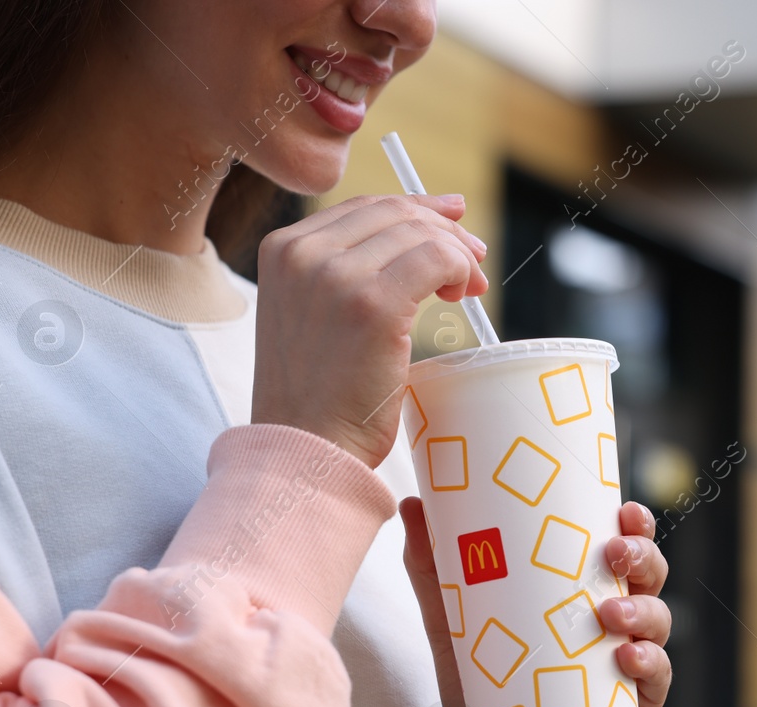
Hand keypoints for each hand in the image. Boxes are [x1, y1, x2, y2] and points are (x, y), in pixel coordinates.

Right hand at [251, 194, 488, 467]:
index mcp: (282, 250)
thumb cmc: (319, 396)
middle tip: (474, 263)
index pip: (363, 207)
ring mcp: (335, 276)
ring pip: (421, 234)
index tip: (453, 223)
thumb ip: (346, 272)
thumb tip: (421, 230)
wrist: (305, 449)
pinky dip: (459, 270)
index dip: (416, 209)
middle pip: (396, 213)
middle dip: (445, 232)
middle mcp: (302, 253)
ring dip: (458, 255)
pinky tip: (461, 296)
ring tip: (469, 289)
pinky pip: (437, 260)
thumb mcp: (313, 316)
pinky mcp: (373, 305)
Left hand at [401, 499, 673, 706]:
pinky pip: (656, 681)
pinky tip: (627, 659)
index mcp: (583, 587)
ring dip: (643, 613)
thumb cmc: (481, 676)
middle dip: (642, 557)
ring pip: (658, 624)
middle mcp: (615, 619)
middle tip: (614, 553)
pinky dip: (649, 666)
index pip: (621, 543)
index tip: (624, 509)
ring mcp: (627, 662)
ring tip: (610, 617)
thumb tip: (411, 503)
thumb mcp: (452, 621)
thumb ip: (432, 567)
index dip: (635, 523)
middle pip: (648, 576)